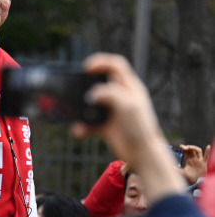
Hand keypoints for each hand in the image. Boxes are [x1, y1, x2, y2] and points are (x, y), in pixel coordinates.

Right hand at [71, 53, 184, 203]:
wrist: (142, 155)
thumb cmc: (139, 128)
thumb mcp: (127, 105)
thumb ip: (109, 94)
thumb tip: (90, 94)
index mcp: (130, 87)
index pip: (116, 65)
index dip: (101, 62)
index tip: (86, 68)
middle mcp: (121, 97)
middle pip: (101, 81)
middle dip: (87, 83)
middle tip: (76, 86)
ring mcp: (113, 111)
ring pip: (92, 103)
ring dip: (81, 108)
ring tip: (75, 112)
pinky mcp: (106, 126)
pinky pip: (89, 123)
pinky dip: (82, 126)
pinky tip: (78, 131)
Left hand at [180, 144, 209, 184]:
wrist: (196, 182)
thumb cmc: (189, 177)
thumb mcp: (182, 172)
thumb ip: (177, 170)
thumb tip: (170, 167)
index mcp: (189, 160)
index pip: (187, 152)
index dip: (184, 148)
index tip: (181, 146)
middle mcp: (194, 159)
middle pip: (192, 150)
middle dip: (188, 147)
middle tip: (184, 147)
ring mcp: (199, 160)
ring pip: (198, 151)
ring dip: (194, 148)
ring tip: (190, 147)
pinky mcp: (204, 163)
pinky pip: (206, 156)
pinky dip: (208, 151)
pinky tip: (208, 146)